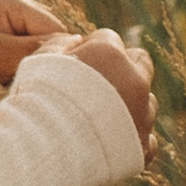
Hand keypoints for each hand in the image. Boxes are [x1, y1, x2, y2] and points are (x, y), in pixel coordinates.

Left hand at [0, 0, 71, 86]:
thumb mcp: (0, 55)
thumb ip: (35, 48)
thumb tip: (75, 42)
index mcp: (15, 3)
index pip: (55, 28)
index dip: (57, 52)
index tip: (45, 72)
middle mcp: (21, 7)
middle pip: (54, 35)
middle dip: (48, 57)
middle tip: (30, 75)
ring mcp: (20, 21)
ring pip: (48, 45)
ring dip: (40, 62)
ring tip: (20, 74)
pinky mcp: (18, 36)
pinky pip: (38, 51)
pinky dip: (33, 64)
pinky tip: (20, 73)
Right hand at [44, 28, 156, 161]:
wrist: (47, 147)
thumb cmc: (38, 99)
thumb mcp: (39, 60)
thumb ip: (60, 44)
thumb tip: (76, 41)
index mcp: (109, 54)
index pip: (108, 38)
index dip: (91, 48)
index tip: (76, 61)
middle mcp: (135, 80)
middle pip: (141, 62)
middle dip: (123, 67)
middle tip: (97, 82)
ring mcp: (143, 114)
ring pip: (147, 102)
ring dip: (130, 103)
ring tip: (100, 117)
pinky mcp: (143, 146)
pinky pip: (146, 138)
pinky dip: (133, 137)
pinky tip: (110, 140)